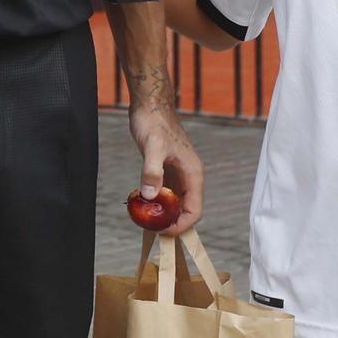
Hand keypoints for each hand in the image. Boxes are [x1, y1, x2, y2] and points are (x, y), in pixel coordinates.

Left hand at [130, 102, 203, 235]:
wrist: (150, 104)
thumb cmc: (154, 122)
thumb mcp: (152, 146)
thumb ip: (152, 171)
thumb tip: (151, 197)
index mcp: (193, 173)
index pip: (195, 210)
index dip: (182, 226)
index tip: (163, 232)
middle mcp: (189, 176)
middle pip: (186, 210)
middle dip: (171, 222)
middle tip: (151, 230)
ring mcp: (179, 173)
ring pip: (176, 202)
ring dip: (163, 213)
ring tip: (145, 220)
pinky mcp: (168, 170)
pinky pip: (166, 193)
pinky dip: (157, 201)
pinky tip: (142, 204)